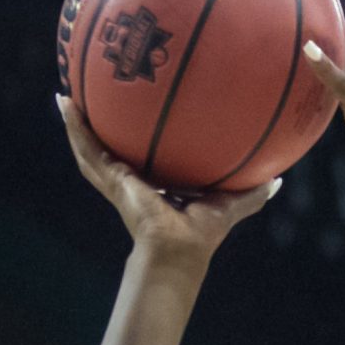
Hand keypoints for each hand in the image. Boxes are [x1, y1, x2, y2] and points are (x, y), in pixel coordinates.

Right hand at [59, 94, 276, 259]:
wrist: (178, 248)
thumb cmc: (202, 233)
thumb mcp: (231, 203)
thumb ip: (253, 192)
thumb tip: (279, 180)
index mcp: (155, 187)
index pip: (144, 158)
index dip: (139, 139)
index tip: (136, 118)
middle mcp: (131, 182)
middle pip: (112, 148)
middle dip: (101, 126)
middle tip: (91, 99)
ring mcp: (115, 181)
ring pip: (90, 147)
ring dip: (77, 123)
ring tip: (65, 96)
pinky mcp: (109, 178)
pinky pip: (87, 148)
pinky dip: (74, 127)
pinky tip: (65, 102)